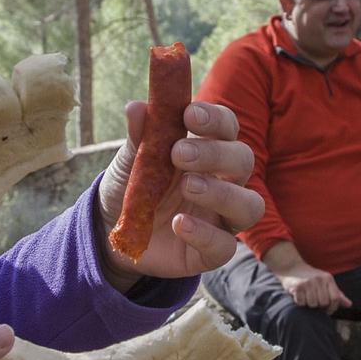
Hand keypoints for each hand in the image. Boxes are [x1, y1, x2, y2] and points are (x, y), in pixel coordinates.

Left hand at [97, 100, 263, 283]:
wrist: (111, 230)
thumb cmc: (131, 185)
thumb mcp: (130, 160)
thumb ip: (139, 137)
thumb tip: (136, 107)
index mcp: (207, 150)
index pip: (227, 127)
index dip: (215, 118)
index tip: (189, 114)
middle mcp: (223, 181)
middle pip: (243, 160)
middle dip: (215, 153)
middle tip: (179, 153)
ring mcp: (221, 218)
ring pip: (249, 205)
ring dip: (222, 193)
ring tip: (187, 186)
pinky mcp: (211, 251)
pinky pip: (225, 246)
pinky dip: (205, 234)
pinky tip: (179, 224)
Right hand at [279, 262, 351, 310]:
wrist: (292, 267)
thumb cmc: (311, 277)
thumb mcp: (326, 283)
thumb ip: (337, 294)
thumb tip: (349, 305)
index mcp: (328, 279)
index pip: (335, 299)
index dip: (332, 308)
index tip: (326, 310)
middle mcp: (319, 279)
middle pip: (323, 303)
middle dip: (319, 306)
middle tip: (314, 301)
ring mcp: (308, 282)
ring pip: (312, 304)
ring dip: (308, 304)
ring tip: (306, 297)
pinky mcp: (297, 286)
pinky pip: (301, 303)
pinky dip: (300, 302)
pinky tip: (299, 296)